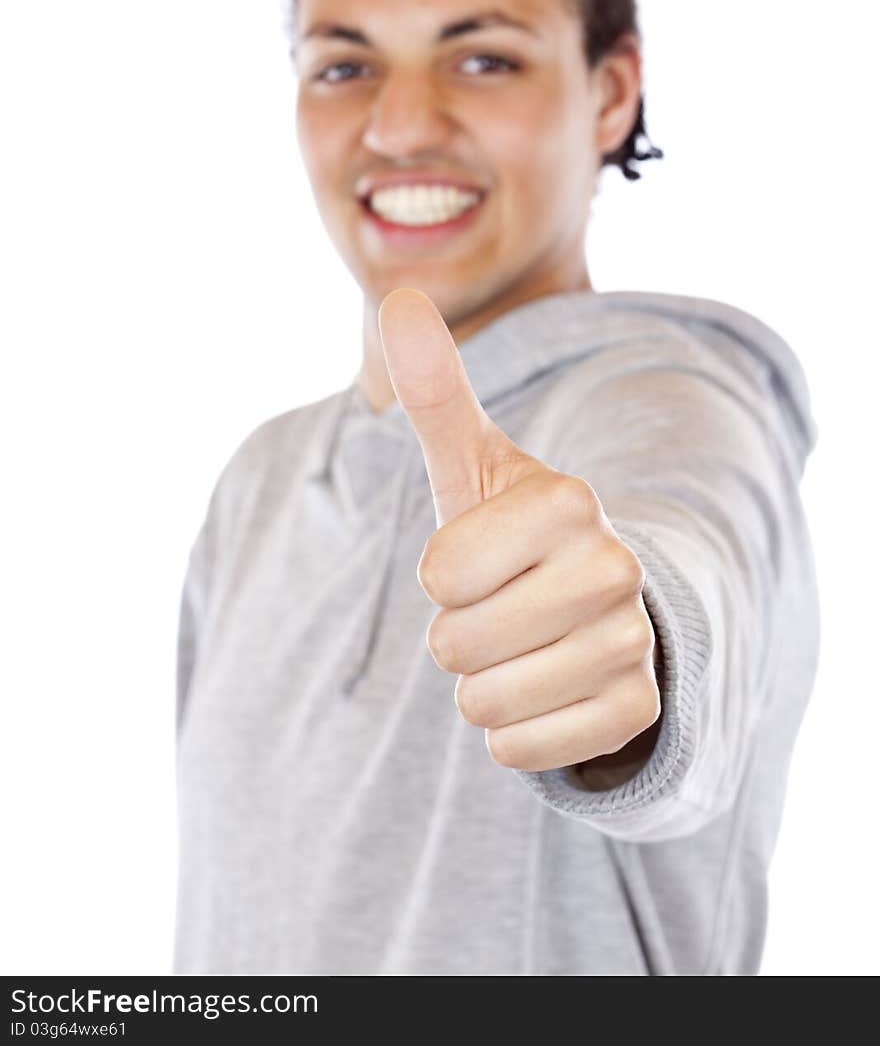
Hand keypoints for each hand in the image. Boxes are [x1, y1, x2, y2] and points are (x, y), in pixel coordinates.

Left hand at [378, 288, 661, 773]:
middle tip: (501, 607)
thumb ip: (434, 389)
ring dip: (482, 685)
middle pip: (456, 647)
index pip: (439, 576)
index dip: (442, 574)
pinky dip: (513, 733)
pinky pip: (521, 753)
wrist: (591, 606)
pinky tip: (545, 690)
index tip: (482, 555)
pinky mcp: (637, 713)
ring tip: (521, 646)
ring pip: (484, 706)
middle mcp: (616, 568)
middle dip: (458, 635)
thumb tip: (398, 297)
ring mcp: (634, 645)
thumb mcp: (472, 465)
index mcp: (570, 501)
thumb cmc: (511, 531)